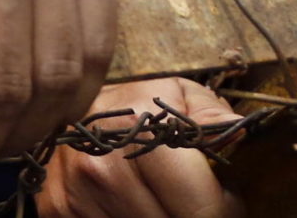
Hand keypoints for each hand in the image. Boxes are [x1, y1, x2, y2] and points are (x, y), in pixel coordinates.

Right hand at [34, 78, 244, 217]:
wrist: (58, 91)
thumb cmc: (130, 101)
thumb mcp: (175, 93)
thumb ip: (208, 113)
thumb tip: (239, 129)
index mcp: (137, 133)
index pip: (204, 211)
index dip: (224, 210)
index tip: (223, 200)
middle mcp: (102, 167)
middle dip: (192, 215)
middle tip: (191, 200)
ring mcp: (77, 192)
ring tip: (163, 198)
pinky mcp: (57, 209)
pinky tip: (132, 203)